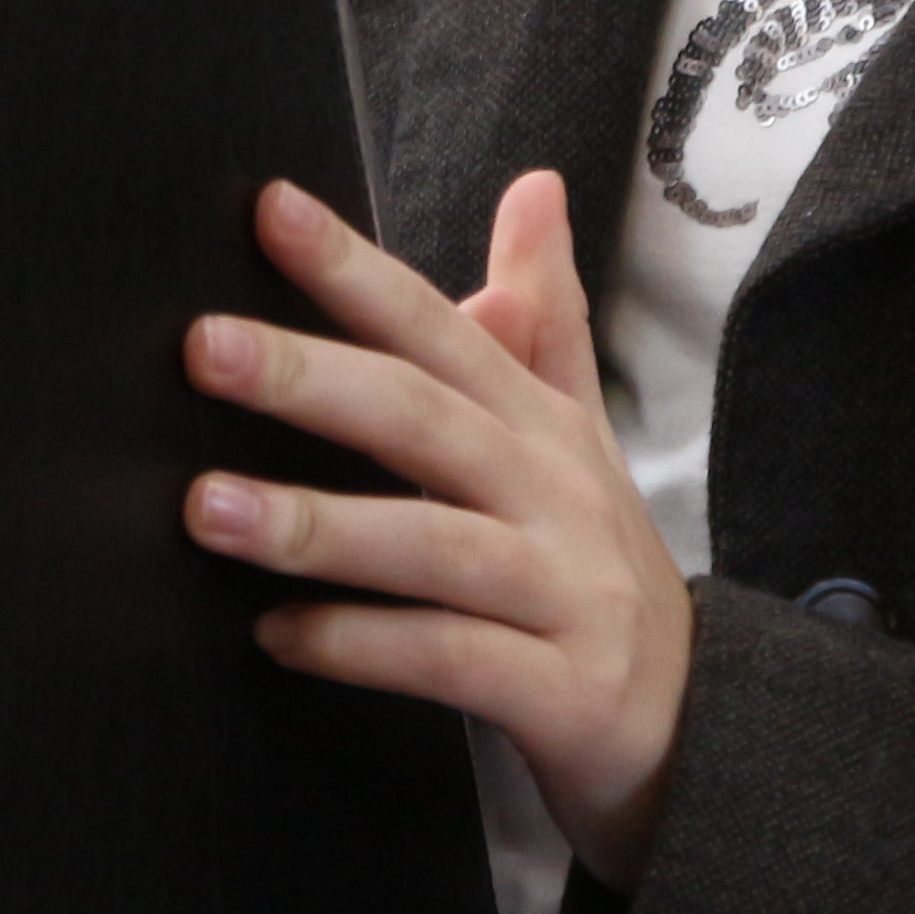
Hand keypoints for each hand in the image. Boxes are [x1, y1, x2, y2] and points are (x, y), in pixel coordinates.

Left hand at [183, 172, 696, 886]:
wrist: (711, 729)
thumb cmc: (597, 570)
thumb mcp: (576, 437)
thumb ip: (545, 319)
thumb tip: (535, 184)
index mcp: (542, 426)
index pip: (442, 329)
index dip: (358, 268)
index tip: (268, 209)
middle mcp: (557, 496)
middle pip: (428, 420)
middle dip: (316, 377)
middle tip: (204, 346)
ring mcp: (568, 595)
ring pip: (432, 547)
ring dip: (316, 525)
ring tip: (207, 507)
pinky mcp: (566, 694)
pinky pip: (451, 661)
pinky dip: (363, 647)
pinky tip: (277, 635)